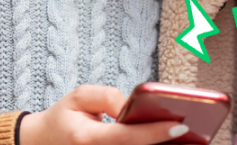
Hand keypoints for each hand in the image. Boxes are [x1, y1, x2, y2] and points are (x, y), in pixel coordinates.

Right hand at [19, 85, 188, 144]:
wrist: (42, 144)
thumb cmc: (64, 118)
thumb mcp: (80, 97)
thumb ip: (107, 97)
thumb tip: (132, 104)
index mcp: (87, 139)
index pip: (126, 137)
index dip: (153, 132)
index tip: (180, 125)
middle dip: (165, 144)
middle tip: (195, 133)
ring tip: (191, 139)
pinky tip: (171, 142)